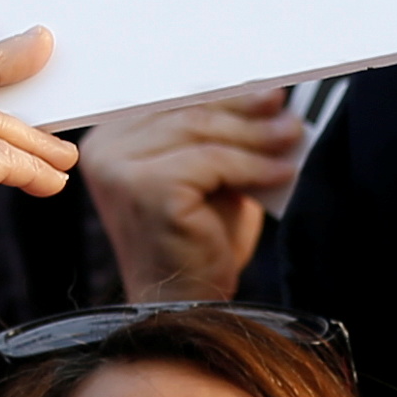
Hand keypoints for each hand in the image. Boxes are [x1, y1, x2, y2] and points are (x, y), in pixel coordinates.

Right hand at [77, 85, 307, 307]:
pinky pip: (211, 161)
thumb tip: (269, 97)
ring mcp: (119, 169)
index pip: (174, 101)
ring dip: (255, 135)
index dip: (225, 94)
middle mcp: (104, 150)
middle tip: (285, 110)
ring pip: (201, 132)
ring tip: (291, 138)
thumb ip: (223, 135)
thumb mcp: (210, 175)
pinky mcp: (145, 189)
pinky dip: (253, 166)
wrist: (185, 305)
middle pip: (187, 111)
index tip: (269, 92)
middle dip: (244, 109)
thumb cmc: (196, 242)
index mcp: (110, 139)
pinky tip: (282, 172)